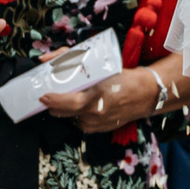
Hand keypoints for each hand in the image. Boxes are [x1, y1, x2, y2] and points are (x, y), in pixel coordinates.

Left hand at [41, 69, 162, 134]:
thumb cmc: (124, 77)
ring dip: (66, 111)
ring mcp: (98, 124)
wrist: (146, 94)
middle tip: (49, 96)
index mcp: (95, 96)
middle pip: (64, 113)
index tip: (43, 95)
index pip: (66, 103)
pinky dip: (78, 115)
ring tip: (69, 99)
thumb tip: (45, 60)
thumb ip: (69, 59)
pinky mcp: (101, 129)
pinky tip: (83, 106)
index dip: (52, 100)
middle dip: (54, 105)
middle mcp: (95, 113)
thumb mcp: (99, 65)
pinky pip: (82, 124)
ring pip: (71, 119)